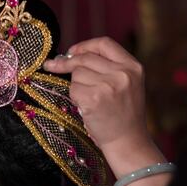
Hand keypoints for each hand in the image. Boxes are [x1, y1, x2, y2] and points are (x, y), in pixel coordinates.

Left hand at [42, 36, 148, 154]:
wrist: (128, 142)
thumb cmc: (123, 116)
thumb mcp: (127, 85)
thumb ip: (107, 68)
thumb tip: (69, 56)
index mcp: (133, 67)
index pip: (104, 44)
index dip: (84, 46)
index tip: (70, 52)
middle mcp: (122, 73)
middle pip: (85, 58)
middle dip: (67, 64)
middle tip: (53, 66)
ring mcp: (108, 86)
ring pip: (77, 74)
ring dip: (77, 87)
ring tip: (91, 101)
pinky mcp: (94, 99)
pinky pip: (73, 90)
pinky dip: (75, 99)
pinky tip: (86, 109)